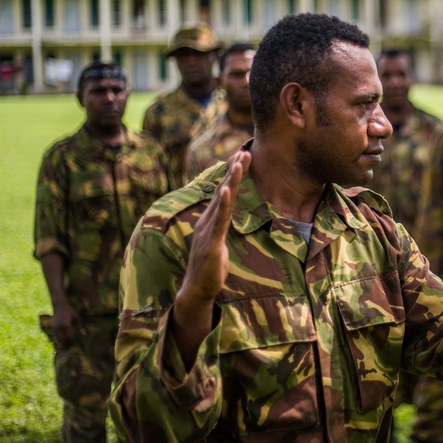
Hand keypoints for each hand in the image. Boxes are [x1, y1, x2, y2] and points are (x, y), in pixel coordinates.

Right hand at [51, 301, 82, 344]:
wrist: (59, 305)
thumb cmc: (70, 311)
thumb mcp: (77, 317)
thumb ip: (80, 326)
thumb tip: (84, 334)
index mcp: (67, 325)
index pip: (69, 337)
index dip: (72, 343)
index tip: (76, 348)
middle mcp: (60, 327)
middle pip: (63, 339)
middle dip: (67, 344)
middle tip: (71, 350)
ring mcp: (55, 327)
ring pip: (58, 338)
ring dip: (62, 343)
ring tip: (66, 348)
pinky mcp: (52, 326)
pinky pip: (55, 335)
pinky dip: (58, 339)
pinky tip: (61, 342)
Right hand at [173, 150, 250, 365]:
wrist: (197, 290)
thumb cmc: (210, 268)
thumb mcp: (219, 242)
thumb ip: (222, 227)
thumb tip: (227, 217)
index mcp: (211, 220)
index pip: (225, 193)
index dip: (234, 176)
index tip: (243, 158)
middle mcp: (207, 221)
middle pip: (224, 190)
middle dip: (235, 171)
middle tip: (245, 151)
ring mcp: (208, 230)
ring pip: (222, 201)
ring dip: (231, 181)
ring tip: (238, 163)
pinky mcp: (211, 242)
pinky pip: (219, 220)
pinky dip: (223, 204)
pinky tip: (226, 190)